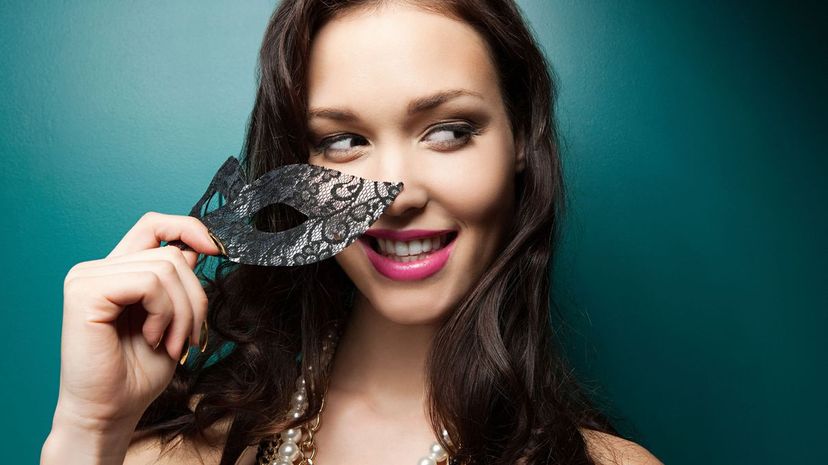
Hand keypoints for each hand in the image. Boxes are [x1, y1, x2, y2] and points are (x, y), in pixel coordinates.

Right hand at [42, 211, 219, 463]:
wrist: (111, 411)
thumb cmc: (138, 372)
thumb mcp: (172, 319)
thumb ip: (177, 283)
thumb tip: (195, 250)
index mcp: (116, 271)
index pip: (154, 225)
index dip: (189, 229)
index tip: (217, 251)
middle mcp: (97, 268)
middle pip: (172, 253)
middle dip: (195, 298)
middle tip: (189, 337)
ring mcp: (88, 277)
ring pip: (166, 267)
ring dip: (183, 312)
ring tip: (171, 342)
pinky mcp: (85, 292)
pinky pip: (149, 283)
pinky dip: (164, 313)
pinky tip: (153, 338)